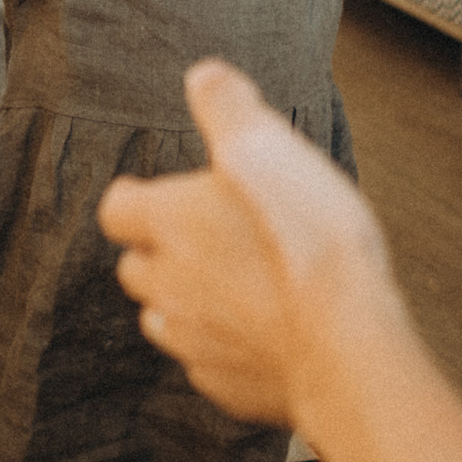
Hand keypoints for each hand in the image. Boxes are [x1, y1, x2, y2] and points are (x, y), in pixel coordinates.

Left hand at [99, 60, 405, 426]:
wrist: (345, 339)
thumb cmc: (307, 243)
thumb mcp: (268, 146)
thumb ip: (228, 108)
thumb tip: (203, 77)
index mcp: (167, 224)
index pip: (117, 208)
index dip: (135, 197)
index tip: (156, 193)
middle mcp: (168, 285)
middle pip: (136, 267)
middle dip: (160, 251)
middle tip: (204, 237)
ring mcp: (193, 341)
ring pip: (167, 318)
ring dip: (188, 300)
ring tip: (232, 285)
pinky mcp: (225, 385)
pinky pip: (209, 363)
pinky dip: (225, 346)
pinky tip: (263, 331)